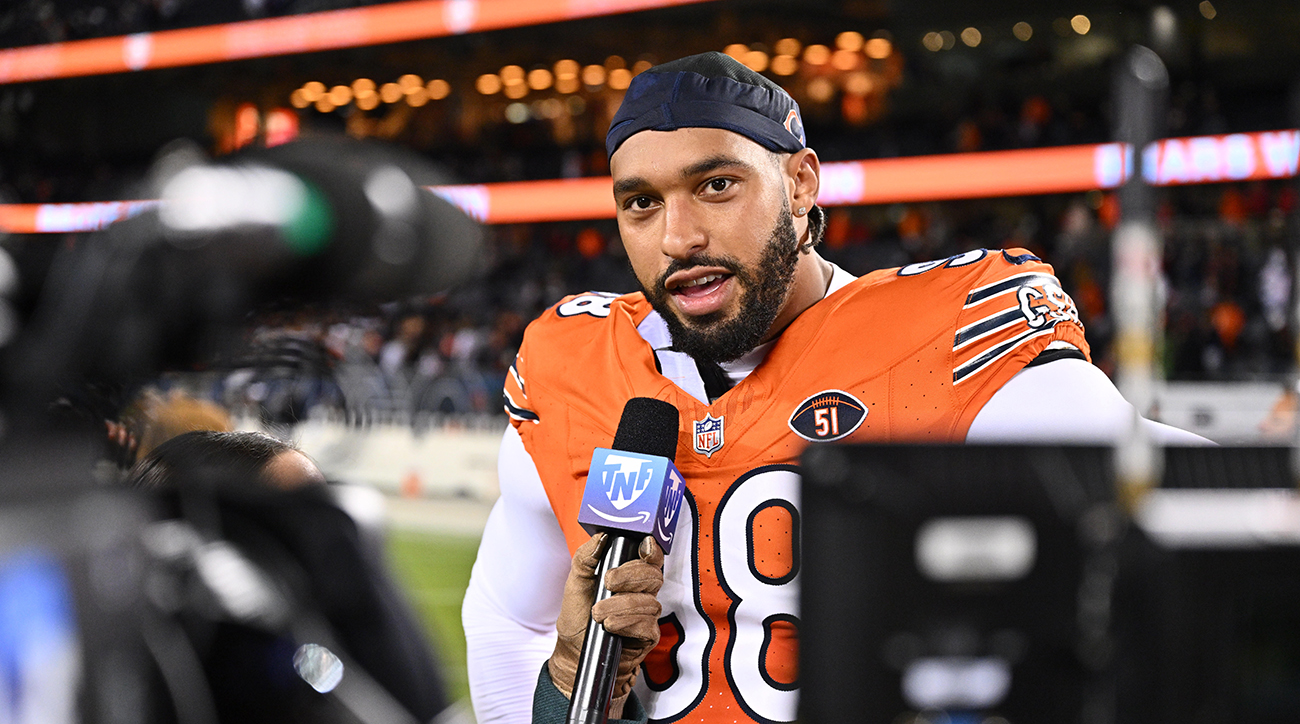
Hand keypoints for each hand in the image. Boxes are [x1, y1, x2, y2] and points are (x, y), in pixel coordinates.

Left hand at [549, 533, 663, 717]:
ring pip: (649, 602)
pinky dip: (626, 623)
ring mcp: (646, 615)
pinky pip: (647, 625)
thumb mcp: (575, 583)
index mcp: (628, 576)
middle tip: (608, 582)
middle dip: (631, 576)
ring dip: (620, 606)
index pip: (650, 559)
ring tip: (598, 614)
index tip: (644, 546)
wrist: (574, 651)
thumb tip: (602, 537)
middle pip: (654, 575)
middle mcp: (641, 593)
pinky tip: (610, 626)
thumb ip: (586, 557)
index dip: (652, 550)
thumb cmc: (578, 617)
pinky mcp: (648, 636)